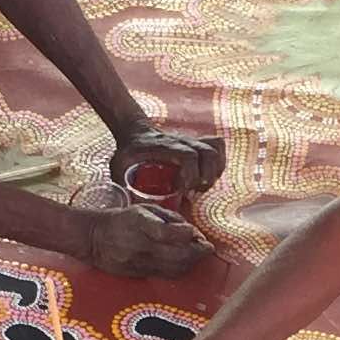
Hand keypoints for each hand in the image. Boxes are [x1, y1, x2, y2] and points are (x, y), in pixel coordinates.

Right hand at [80, 201, 206, 278]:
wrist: (94, 239)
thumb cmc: (121, 220)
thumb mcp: (144, 209)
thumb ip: (169, 218)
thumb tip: (191, 231)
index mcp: (139, 223)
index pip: (167, 233)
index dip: (188, 235)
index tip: (199, 235)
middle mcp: (139, 245)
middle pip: (176, 255)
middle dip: (197, 252)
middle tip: (207, 247)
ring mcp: (139, 263)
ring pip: (174, 268)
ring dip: (191, 263)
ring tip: (197, 254)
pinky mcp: (139, 274)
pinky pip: (166, 275)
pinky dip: (180, 269)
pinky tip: (184, 262)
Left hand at [111, 128, 226, 197]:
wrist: (135, 131)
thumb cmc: (128, 152)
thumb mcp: (119, 166)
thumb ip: (122, 185)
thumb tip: (127, 208)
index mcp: (165, 147)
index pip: (188, 156)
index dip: (190, 175)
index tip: (181, 191)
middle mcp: (182, 141)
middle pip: (208, 154)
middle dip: (205, 177)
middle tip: (193, 192)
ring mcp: (192, 141)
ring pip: (216, 150)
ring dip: (214, 172)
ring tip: (202, 186)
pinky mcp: (198, 143)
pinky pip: (218, 146)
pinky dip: (220, 162)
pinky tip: (208, 176)